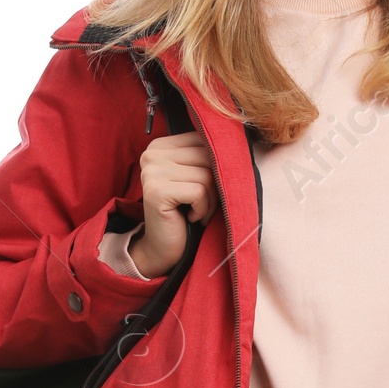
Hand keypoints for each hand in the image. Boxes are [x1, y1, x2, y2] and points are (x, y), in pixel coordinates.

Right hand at [128, 130, 220, 273]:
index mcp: (160, 145)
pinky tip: (190, 218)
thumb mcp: (195, 178)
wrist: (162, 248)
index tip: (204, 187)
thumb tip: (237, 142)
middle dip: (215, 184)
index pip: (203, 139)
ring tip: (196, 212)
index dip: (215, 164)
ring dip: (209, 201)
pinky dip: (202, 209)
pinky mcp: (156, 190)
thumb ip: (206, 156)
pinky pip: (199, 192)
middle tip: (203, 204)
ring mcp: (152, 171)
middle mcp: (152, 154)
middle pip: (207, 156)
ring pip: (206, 175)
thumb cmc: (185, 212)